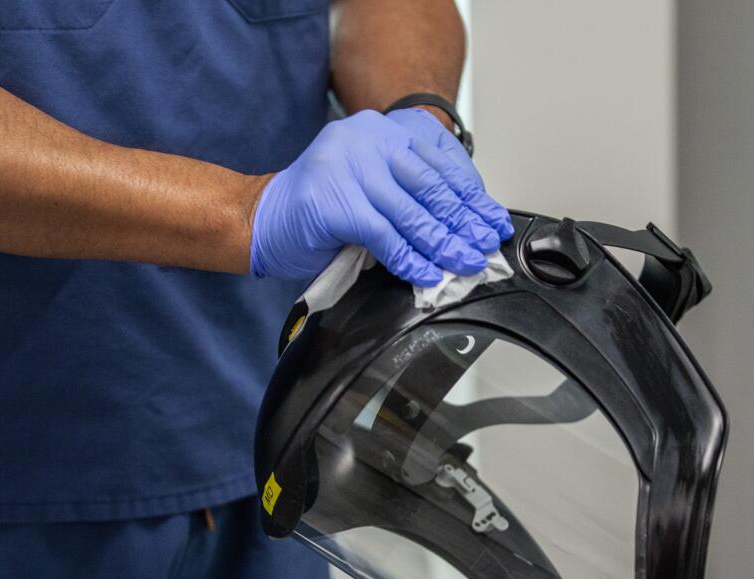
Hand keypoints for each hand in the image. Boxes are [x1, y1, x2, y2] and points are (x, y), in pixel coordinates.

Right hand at [250, 109, 512, 285]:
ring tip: (465, 264)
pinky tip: (427, 273)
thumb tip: (463, 226)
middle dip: (464, 222)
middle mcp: (367, 139)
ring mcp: (349, 167)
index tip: (491, 221)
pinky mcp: (336, 201)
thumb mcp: (370, 185)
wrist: (261, 220)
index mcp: (381, 130)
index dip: (471, 195)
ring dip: (444, 245)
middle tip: (485, 246)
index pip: (440, 161)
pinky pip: (386, 235)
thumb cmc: (319, 207)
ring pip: (413, 213)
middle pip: (432, 186)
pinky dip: (410, 259)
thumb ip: (410, 193)